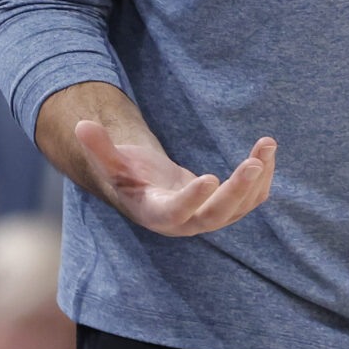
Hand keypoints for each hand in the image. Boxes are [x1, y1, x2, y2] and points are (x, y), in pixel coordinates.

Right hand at [73, 117, 275, 236]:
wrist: (148, 190)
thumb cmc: (127, 175)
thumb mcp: (112, 161)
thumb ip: (100, 147)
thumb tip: (81, 126)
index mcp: (157, 213)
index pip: (176, 213)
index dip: (191, 200)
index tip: (209, 179)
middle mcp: (186, 223)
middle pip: (216, 216)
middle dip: (237, 190)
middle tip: (254, 163)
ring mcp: (209, 218)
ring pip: (240, 208)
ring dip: (257, 179)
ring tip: (267, 144)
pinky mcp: (225, 208)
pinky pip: (251, 199)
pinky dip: (262, 178)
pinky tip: (267, 152)